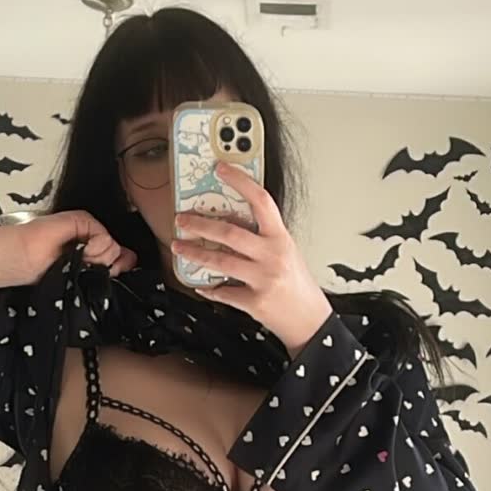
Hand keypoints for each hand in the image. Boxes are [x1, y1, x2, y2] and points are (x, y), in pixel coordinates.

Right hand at [25, 210, 137, 279]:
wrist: (27, 260)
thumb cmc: (45, 270)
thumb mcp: (80, 276)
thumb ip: (106, 268)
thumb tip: (131, 260)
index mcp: (91, 255)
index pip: (119, 258)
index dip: (118, 267)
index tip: (106, 273)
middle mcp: (92, 240)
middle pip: (118, 255)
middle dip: (102, 266)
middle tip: (82, 266)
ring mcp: (88, 229)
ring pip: (113, 247)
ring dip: (95, 258)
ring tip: (77, 258)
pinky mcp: (83, 220)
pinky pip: (104, 237)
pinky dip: (94, 248)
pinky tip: (80, 249)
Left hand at [172, 164, 331, 355]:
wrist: (310, 321)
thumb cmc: (298, 286)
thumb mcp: (287, 252)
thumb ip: (264, 237)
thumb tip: (231, 222)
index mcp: (281, 238)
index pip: (261, 201)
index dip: (240, 181)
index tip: (221, 169)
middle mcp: (273, 256)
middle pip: (230, 233)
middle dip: (200, 224)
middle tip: (182, 220)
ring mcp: (264, 280)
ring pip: (221, 262)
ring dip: (195, 253)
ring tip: (180, 247)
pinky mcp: (255, 303)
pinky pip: (224, 293)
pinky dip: (210, 289)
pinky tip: (201, 285)